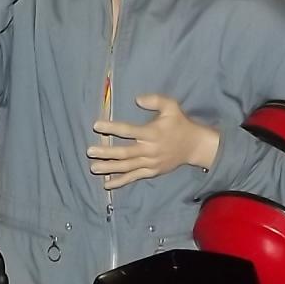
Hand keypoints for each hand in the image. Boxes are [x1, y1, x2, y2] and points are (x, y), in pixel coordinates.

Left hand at [88, 95, 221, 189]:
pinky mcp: (152, 171)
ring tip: (93, 168)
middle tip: (89, 151)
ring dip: (109, 168)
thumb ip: (155, 100)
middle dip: (106, 152)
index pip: (128, 131)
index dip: (112, 128)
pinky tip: (107, 184)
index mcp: (152, 133)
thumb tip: (137, 99)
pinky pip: (134, 177)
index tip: (96, 126)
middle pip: (124, 152)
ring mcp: (150, 163)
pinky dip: (120, 181)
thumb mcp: (171, 106)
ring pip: (127, 167)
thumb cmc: (180, 123)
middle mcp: (150, 150)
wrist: (195, 145)